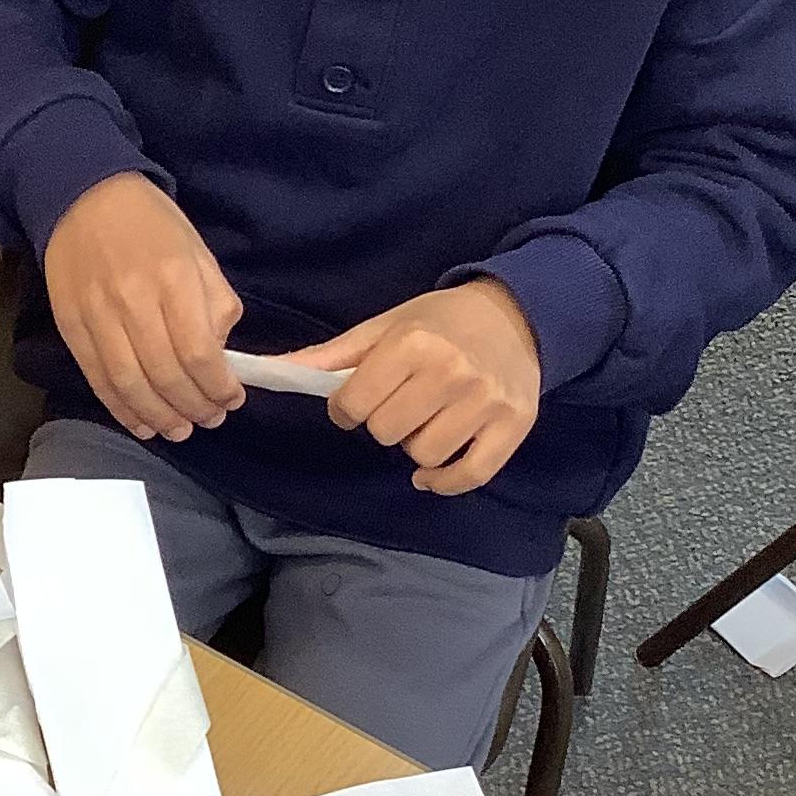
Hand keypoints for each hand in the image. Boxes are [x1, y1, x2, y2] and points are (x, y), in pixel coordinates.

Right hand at [43, 175, 244, 441]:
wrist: (82, 196)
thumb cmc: (150, 224)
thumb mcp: (198, 253)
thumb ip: (215, 304)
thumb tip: (219, 355)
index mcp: (173, 278)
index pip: (199, 351)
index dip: (218, 386)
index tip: (232, 398)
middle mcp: (134, 300)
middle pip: (166, 374)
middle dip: (194, 407)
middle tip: (210, 419)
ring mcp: (97, 316)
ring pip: (130, 384)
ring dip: (158, 417)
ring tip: (178, 430)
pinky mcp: (71, 326)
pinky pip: (98, 379)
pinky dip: (120, 409)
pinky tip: (140, 423)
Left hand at [282, 280, 541, 494]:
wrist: (517, 314)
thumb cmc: (441, 321)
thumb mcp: (386, 326)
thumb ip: (332, 355)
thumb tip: (278, 371)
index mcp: (413, 344)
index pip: (354, 404)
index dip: (346, 407)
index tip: (358, 399)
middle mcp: (451, 372)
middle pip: (386, 433)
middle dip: (383, 424)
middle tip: (400, 404)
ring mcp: (485, 402)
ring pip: (424, 456)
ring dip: (416, 447)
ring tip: (427, 420)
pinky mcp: (513, 425)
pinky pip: (469, 475)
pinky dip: (445, 481)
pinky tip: (433, 471)